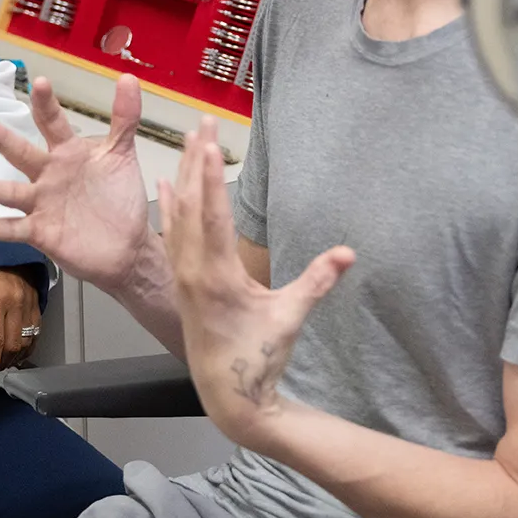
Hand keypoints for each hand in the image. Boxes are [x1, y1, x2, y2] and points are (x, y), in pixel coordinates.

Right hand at [0, 75, 152, 289]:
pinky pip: (11, 228)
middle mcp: (49, 175)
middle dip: (1, 139)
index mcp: (67, 153)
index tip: (40, 83)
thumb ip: (125, 118)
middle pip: (21, 153)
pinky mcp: (40, 232)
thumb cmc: (119, 196)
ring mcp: (41, 203)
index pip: (53, 124)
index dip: (46, 105)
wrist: (127, 245)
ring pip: (9, 193)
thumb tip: (129, 77)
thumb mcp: (122, 153)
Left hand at [0, 268, 40, 387]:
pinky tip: (14, 357)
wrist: (14, 258)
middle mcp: (14, 303)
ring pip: (24, 344)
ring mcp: (27, 306)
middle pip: (10, 346)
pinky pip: (34, 336)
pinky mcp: (36, 309)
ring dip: (12, 360)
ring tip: (0, 368)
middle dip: (0, 366)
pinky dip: (25, 350)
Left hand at [159, 117, 354, 448]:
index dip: (213, 178)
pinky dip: (170, 206)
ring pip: (178, 215)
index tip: (212, 143)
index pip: (213, 216)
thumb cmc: (258, 358)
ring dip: (186, 176)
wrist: (228, 395)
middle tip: (204, 122)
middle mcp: (192, 271)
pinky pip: (170, 234)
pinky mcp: (181, 281)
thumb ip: (316, 281)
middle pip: (192, 205)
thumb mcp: (291, 318)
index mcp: (217, 277)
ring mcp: (183, 275)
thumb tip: (349, 253)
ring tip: (190, 140)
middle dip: (199, 161)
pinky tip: (168, 184)